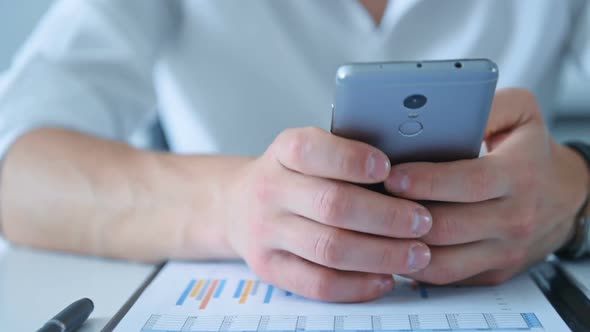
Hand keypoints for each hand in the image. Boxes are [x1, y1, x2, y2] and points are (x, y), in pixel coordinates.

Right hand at [224, 127, 432, 301]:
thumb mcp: (309, 152)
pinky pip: (317, 284)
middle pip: (332, 205)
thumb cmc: (293, 176)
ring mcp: (265, 233)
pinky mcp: (269, 268)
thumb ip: (346, 156)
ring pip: (329, 249)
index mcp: (283, 152)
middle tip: (422, 221)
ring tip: (417, 253)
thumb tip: (409, 172)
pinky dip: (357, 286)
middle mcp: (269, 190)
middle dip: (386, 216)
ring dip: (382, 254)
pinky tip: (385, 279)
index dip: (352, 160)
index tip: (388, 169)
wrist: (238, 206)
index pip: (311, 151)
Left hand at [384, 89, 589, 284]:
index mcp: (519, 175)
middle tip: (369, 201)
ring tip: (373, 225)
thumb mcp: (521, 114)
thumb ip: (486, 105)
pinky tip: (391, 245)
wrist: (565, 197)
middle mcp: (514, 218)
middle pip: (448, 226)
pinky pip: (446, 277)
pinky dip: (414, 265)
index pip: (468, 182)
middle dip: (402, 215)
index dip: (426, 181)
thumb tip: (440, 109)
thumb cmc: (532, 151)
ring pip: (442, 260)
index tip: (391, 176)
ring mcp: (503, 251)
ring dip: (401, 245)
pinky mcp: (493, 272)